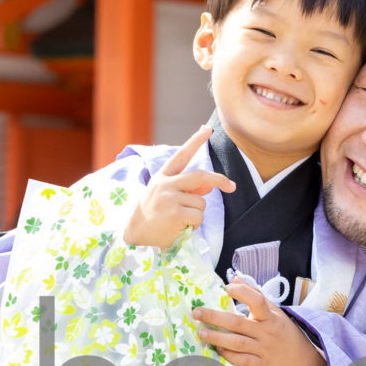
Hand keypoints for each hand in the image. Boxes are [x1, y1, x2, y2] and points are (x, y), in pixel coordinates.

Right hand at [124, 125, 234, 248]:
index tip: (207, 129)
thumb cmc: (152, 217)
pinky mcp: (175, 213)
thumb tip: (210, 186)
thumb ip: (187, 189)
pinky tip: (180, 229)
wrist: (134, 236)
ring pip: (201, 202)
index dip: (195, 141)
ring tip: (180, 221)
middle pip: (200, 176)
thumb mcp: (166, 198)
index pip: (181, 155)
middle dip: (219, 180)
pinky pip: (198, 217)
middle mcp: (165, 184)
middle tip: (231, 186)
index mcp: (162, 177)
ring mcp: (169, 198)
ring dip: (196, 214)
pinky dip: (194, 226)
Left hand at [192, 276, 329, 365]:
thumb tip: (235, 277)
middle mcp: (266, 332)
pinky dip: (227, 354)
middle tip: (196, 313)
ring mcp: (263, 350)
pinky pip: (240, 360)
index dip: (242, 293)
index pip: (257, 301)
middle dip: (215, 317)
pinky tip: (217, 348)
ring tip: (201, 333)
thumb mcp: (275, 313)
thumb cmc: (285, 334)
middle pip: (237, 323)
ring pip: (236, 343)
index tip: (227, 288)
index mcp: (270, 317)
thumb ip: (255, 295)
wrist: (303, 362)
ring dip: (216, 337)